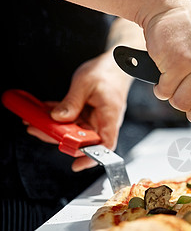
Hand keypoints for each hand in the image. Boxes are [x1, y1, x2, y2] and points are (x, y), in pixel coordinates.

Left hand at [27, 51, 131, 171]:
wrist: (115, 66)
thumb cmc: (107, 73)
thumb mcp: (85, 84)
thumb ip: (71, 102)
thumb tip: (58, 118)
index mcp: (110, 116)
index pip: (106, 145)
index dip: (92, 157)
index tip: (77, 164)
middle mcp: (104, 122)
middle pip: (83, 140)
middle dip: (59, 139)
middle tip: (38, 130)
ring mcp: (95, 119)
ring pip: (74, 132)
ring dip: (54, 128)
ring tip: (35, 121)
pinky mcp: (88, 115)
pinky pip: (72, 121)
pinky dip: (57, 118)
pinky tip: (44, 112)